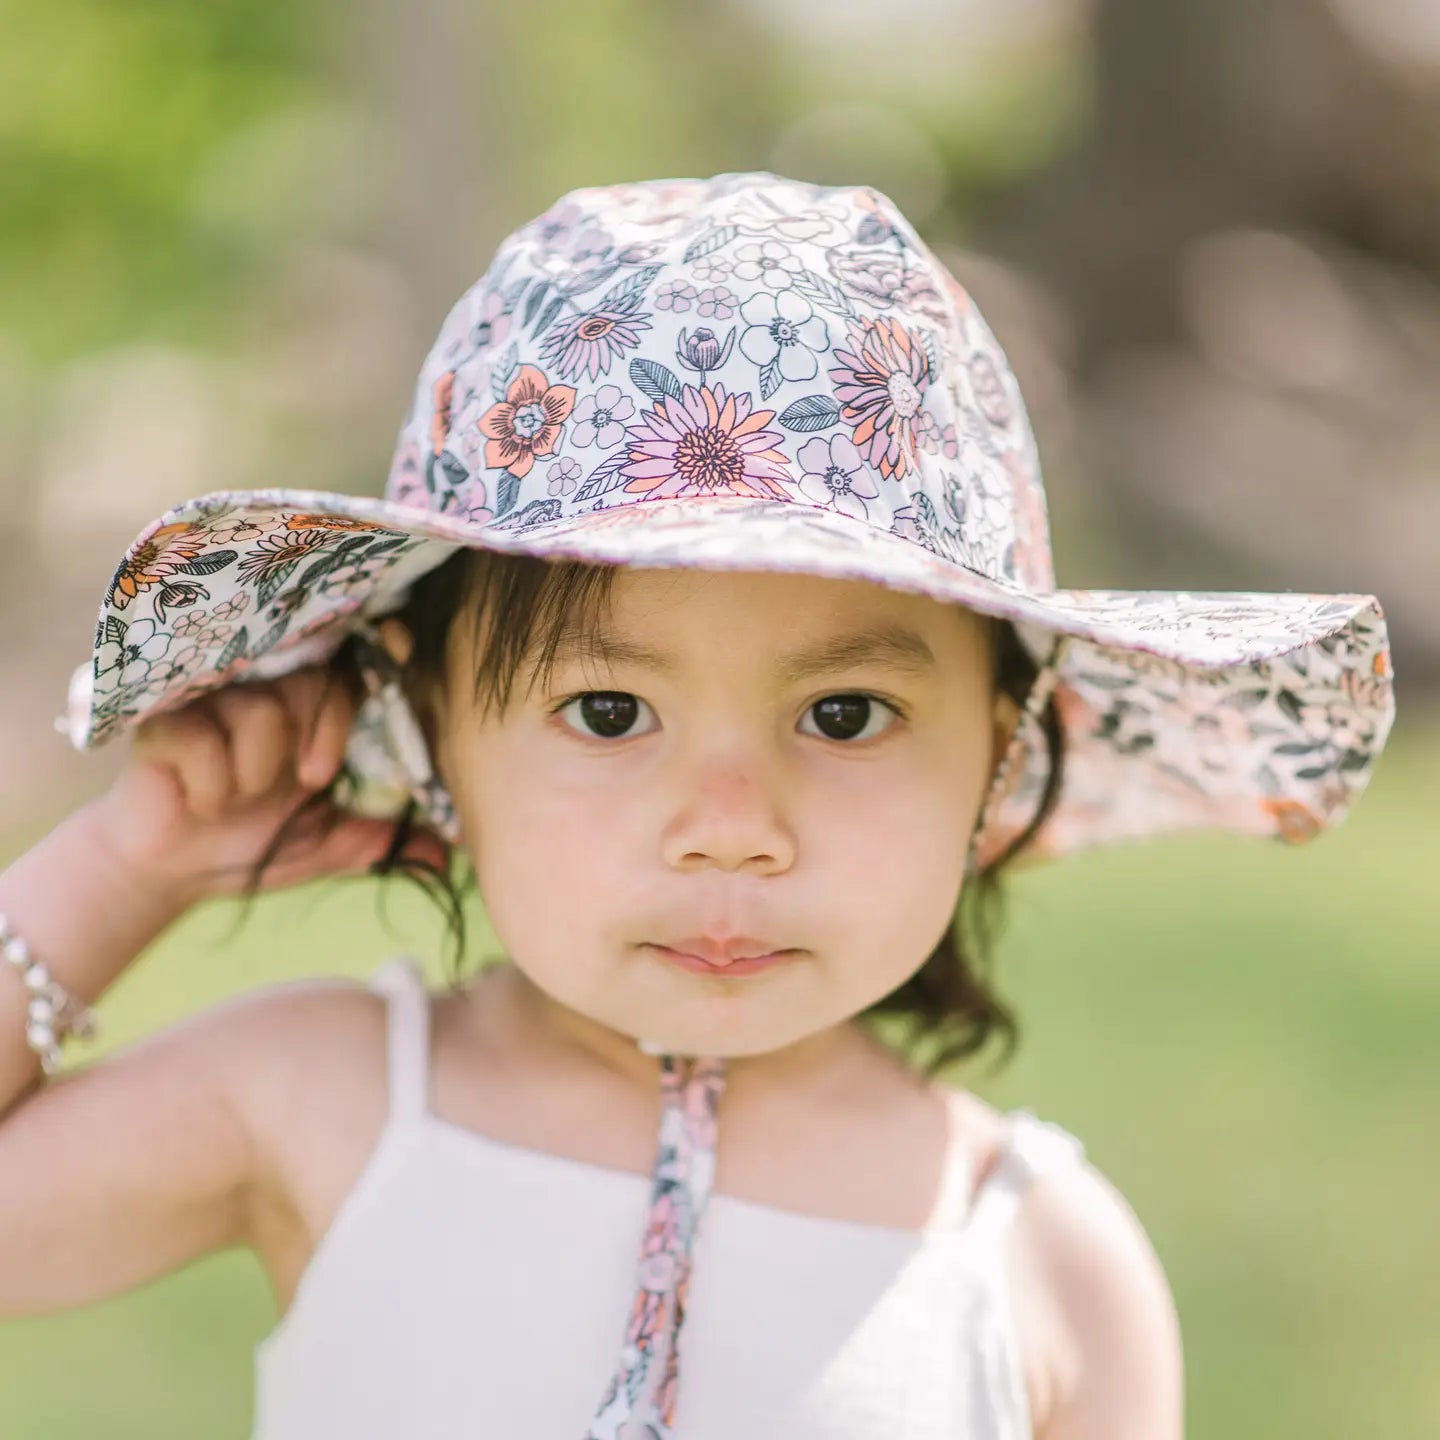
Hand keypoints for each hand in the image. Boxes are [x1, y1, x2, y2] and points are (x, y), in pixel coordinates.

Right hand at [86, 658, 449, 908]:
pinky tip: (201, 801)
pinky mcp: (165, 722)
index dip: (378, 652)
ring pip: (261, 712)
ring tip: (238, 799)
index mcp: (311, 719)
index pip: (351, 670)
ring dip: (256, 774)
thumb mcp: (327, 847)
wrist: (173, 874)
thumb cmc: (252, 844)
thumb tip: (448, 857)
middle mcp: (266, 699)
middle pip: (313, 681)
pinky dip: (210, 786)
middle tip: (312, 779)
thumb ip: (382, 840)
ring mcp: (212, 704)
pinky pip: (203, 741)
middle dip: (324, 731)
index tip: (401, 645)